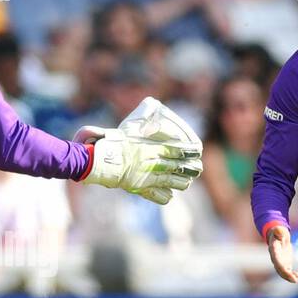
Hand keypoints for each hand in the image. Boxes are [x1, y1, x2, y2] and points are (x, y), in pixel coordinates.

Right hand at [76, 98, 202, 204]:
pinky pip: (156, 194)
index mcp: (151, 148)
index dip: (188, 151)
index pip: (175, 149)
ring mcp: (147, 177)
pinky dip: (163, 195)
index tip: (197, 151)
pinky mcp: (140, 188)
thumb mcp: (128, 126)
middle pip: (177, 167)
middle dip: (189, 168)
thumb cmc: (112, 143)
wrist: (100, 162)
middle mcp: (152, 163)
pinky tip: (169, 195)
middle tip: (196, 169)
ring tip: (186, 183)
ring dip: (180, 182)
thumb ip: (141, 116)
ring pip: (170, 181)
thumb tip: (152, 102)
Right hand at [265, 224, 297, 283]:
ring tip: (295, 280)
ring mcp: (279, 261)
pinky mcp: (284, 262)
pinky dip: (291, 275)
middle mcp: (275, 258)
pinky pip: (286, 271)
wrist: (278, 235)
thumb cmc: (279, 231)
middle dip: (286, 274)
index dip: (280, 265)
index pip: (276, 259)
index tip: (286, 270)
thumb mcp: (279, 229)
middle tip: (294, 280)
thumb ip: (279, 231)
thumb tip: (280, 231)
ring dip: (288, 277)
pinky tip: (296, 276)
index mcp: (273, 250)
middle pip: (279, 268)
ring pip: (282, 271)